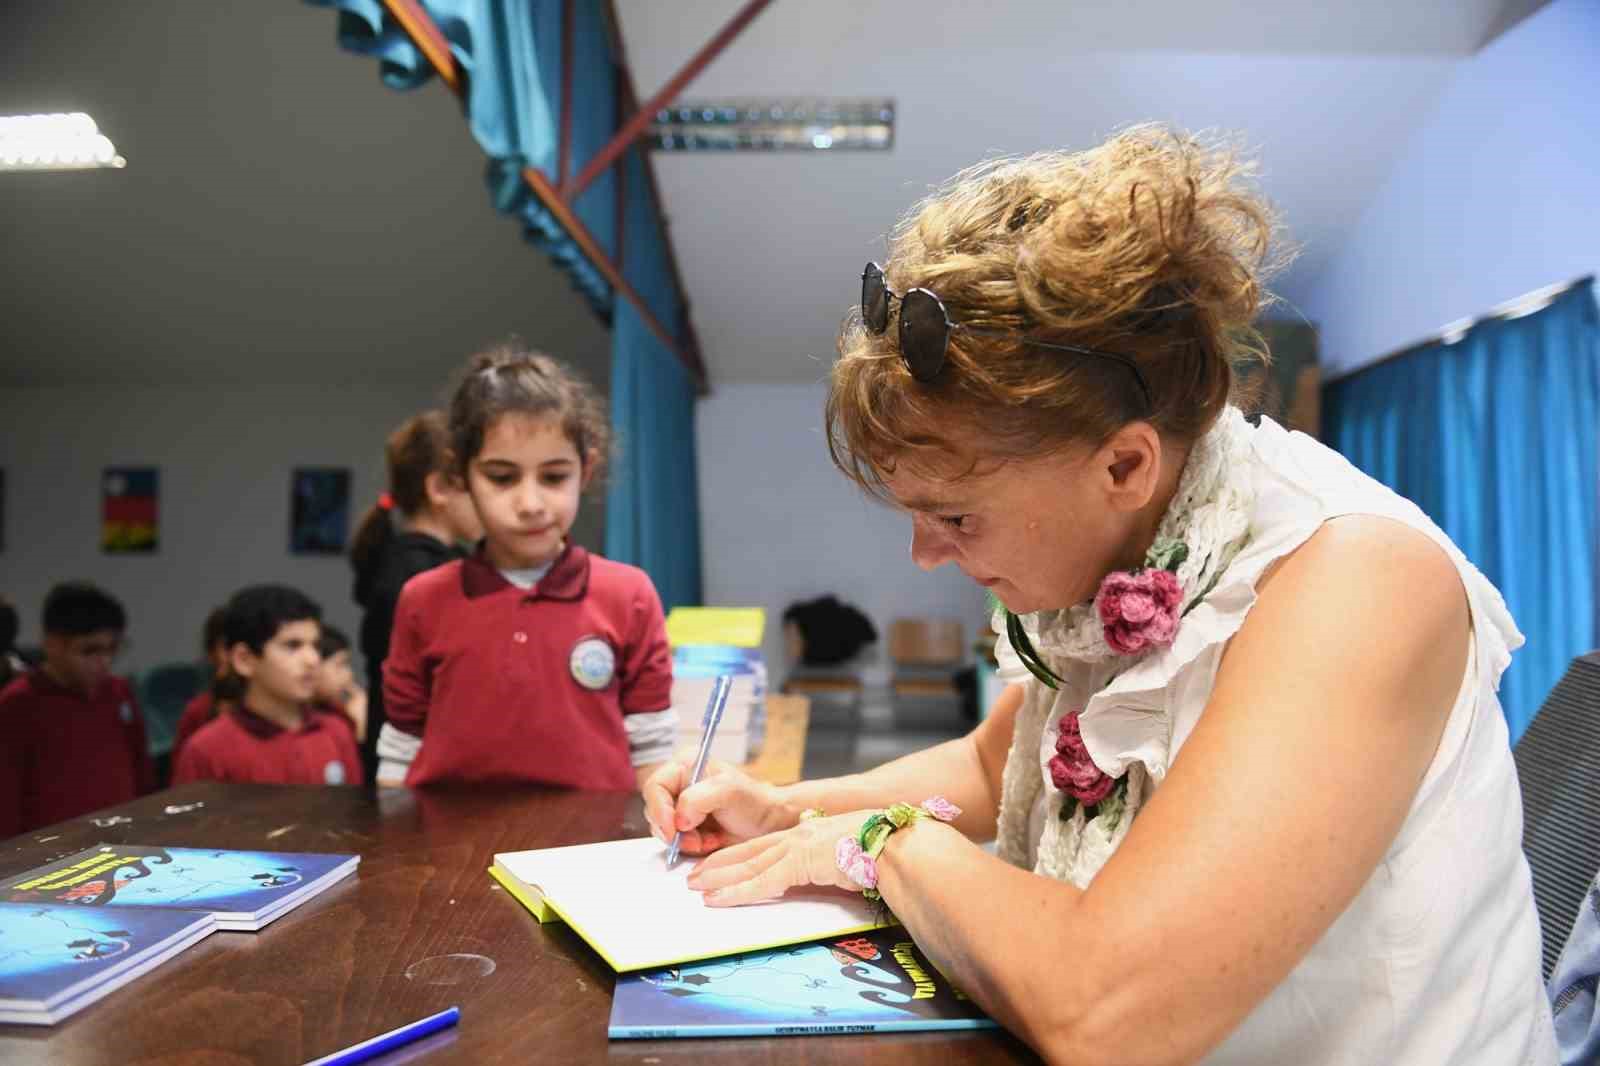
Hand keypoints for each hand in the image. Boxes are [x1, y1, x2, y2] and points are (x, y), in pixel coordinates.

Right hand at [641, 759, 789, 854]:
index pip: (655, 787)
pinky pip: (674, 842)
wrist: (769, 825)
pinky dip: (689, 848)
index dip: (659, 810)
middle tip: (695, 840)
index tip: (674, 829)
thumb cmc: (754, 803)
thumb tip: (679, 819)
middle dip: (673, 830)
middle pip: (655, 811)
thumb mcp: (729, 791)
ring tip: (708, 840)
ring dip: (683, 841)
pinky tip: (709, 843)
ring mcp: (681, 808)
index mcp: (685, 766)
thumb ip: (698, 798)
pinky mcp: (686, 828)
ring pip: (663, 830)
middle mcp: (679, 785)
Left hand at [686, 811, 873, 906]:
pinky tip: (718, 899)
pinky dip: (737, 891)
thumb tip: (832, 876)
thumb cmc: (884, 852)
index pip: (764, 846)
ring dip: (719, 878)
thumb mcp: (851, 855)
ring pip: (749, 864)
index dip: (737, 855)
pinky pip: (762, 881)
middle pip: (749, 852)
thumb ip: (832, 863)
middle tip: (694, 878)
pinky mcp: (801, 862)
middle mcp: (799, 836)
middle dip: (719, 865)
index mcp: (809, 834)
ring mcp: (799, 847)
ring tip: (696, 888)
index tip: (716, 865)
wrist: (898, 846)